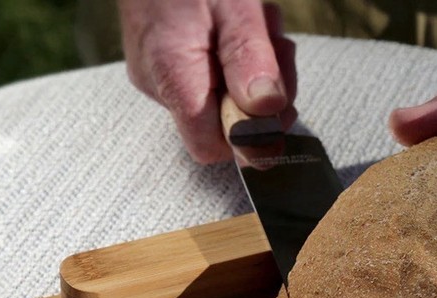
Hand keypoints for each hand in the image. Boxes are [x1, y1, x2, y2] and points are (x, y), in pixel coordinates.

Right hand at [119, 0, 296, 163]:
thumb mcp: (236, 7)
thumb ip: (250, 60)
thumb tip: (266, 113)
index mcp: (171, 73)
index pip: (211, 146)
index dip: (250, 136)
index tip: (277, 107)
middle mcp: (159, 83)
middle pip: (224, 124)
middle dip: (263, 93)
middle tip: (277, 50)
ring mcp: (159, 75)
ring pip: (224, 100)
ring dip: (258, 70)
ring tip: (261, 27)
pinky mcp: (167, 64)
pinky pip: (214, 79)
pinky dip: (240, 60)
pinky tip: (244, 27)